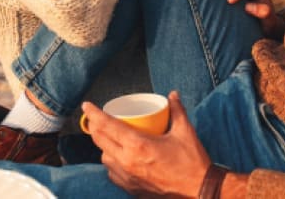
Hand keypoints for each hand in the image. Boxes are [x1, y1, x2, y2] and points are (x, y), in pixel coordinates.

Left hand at [84, 91, 210, 197]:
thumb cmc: (191, 162)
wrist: (198, 191)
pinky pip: (112, 173)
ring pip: (105, 158)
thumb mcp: (185, 132)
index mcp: (138, 145)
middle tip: (96, 118)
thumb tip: (173, 95)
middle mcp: (128, 161)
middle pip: (100, 140)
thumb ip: (177, 110)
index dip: (94, 114)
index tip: (86, 106)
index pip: (107, 125)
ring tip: (110, 137)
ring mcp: (128, 177)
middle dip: (95, 127)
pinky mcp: (131, 189)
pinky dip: (112, 163)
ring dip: (104, 145)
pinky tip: (119, 158)